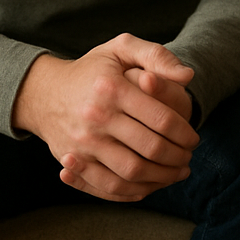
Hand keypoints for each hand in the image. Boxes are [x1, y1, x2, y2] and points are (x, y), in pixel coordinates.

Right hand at [12, 33, 199, 202]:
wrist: (44, 91)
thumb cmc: (94, 68)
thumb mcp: (123, 48)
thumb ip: (157, 56)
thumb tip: (188, 75)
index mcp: (113, 89)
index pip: (161, 118)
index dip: (185, 132)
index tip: (195, 138)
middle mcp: (96, 118)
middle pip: (149, 148)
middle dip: (177, 158)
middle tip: (189, 159)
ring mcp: (82, 143)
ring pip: (130, 172)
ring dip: (160, 178)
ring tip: (176, 174)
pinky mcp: (72, 160)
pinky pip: (105, 186)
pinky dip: (131, 191)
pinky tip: (149, 186)